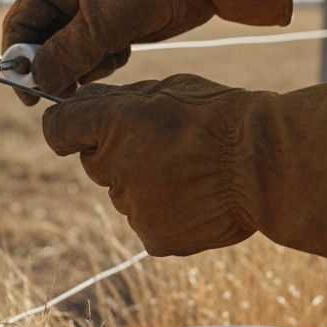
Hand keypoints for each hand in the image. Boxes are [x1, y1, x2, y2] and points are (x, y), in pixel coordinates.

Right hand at [1, 0, 291, 102]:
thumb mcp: (99, 23)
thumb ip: (65, 54)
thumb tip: (39, 80)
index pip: (20, 25)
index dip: (19, 60)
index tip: (28, 92)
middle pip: (44, 43)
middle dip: (58, 66)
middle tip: (71, 88)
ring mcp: (90, 9)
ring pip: (71, 52)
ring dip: (86, 64)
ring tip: (111, 54)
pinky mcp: (113, 23)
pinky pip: (95, 52)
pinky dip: (106, 58)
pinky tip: (125, 48)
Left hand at [41, 72, 326, 273]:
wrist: (269, 165)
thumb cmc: (222, 118)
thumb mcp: (167, 89)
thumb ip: (118, 101)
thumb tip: (82, 105)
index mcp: (114, 122)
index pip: (57, 128)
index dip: (69, 126)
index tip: (80, 128)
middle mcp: (115, 165)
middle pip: (94, 162)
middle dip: (117, 153)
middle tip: (164, 146)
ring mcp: (133, 206)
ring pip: (122, 193)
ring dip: (143, 184)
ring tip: (189, 172)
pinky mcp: (153, 238)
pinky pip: (145, 222)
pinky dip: (163, 214)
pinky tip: (195, 199)